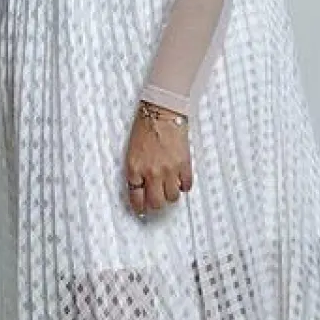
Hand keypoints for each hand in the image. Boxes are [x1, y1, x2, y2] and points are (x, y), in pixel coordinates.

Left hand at [124, 103, 192, 217]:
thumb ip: (136, 169)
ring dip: (170, 194)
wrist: (162, 110)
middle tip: (157, 199)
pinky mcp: (184, 165)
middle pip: (156, 203)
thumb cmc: (145, 125)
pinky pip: (186, 186)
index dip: (139, 206)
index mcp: (134, 167)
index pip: (136, 197)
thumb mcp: (132, 149)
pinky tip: (180, 179)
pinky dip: (184, 185)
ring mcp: (169, 170)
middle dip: (155, 204)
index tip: (141, 209)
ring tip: (169, 187)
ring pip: (172, 198)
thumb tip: (140, 186)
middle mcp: (151, 172)